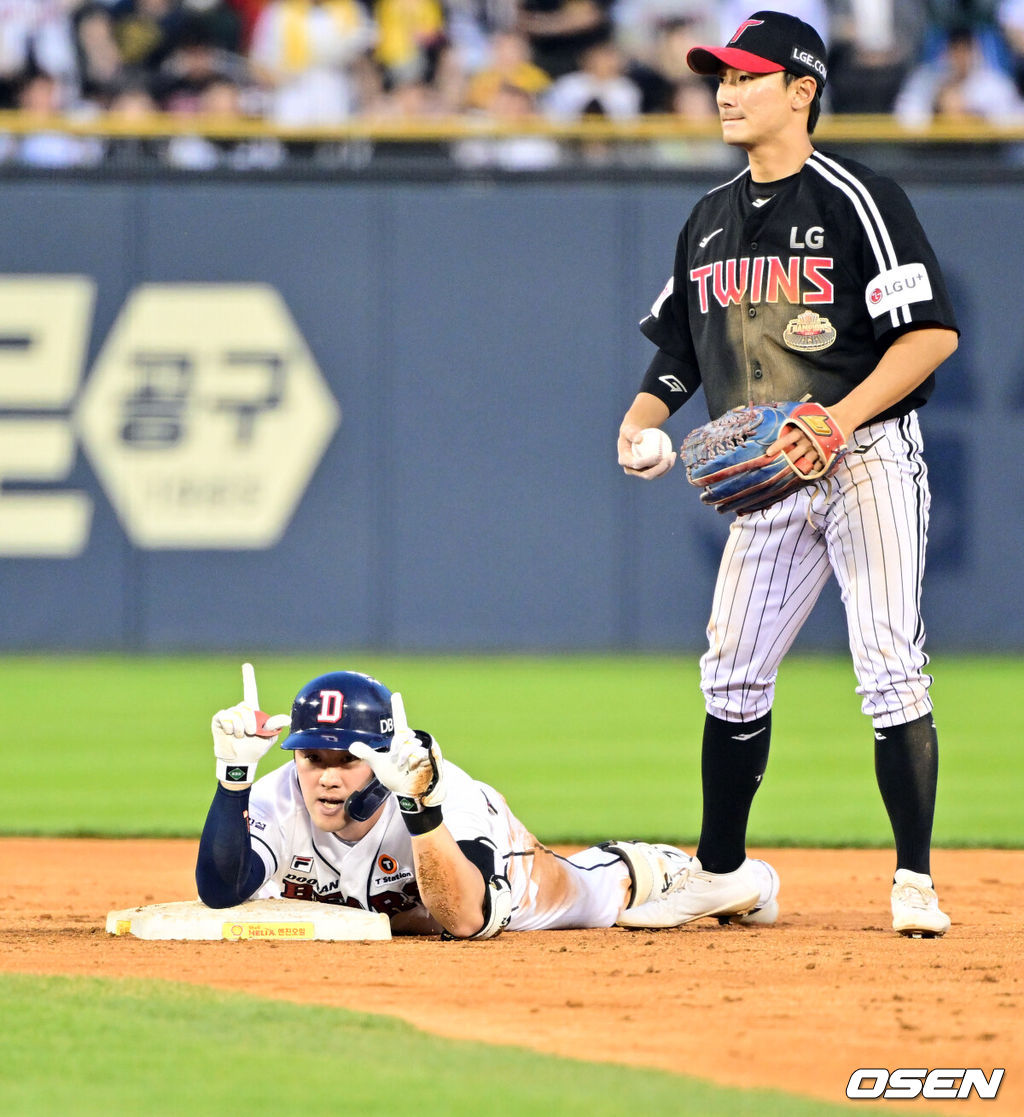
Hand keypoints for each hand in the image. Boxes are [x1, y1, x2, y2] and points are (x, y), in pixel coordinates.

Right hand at [212, 662, 290, 785]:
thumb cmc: (255, 748)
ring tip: (240, 736)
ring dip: (240, 729)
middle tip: (250, 733)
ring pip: (237, 715)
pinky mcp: (219, 720)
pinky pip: (226, 718)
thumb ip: (275, 725)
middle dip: (251, 723)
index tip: (246, 665)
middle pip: (246, 708)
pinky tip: (231, 734)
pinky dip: (231, 728)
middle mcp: (239, 710)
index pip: (250, 690)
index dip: (248, 677)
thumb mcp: (269, 737)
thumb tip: (287, 719)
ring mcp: (228, 714)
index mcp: (252, 711)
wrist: (241, 761)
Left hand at [349, 693, 446, 826]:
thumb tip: (351, 745)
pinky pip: (418, 753)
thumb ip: (366, 753)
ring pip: (409, 745)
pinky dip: (412, 762)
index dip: (397, 707)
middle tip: (395, 760)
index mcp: (400, 740)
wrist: (407, 792)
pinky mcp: (429, 755)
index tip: (396, 694)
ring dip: (403, 757)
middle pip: (403, 735)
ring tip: (403, 766)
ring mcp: (420, 747)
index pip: (399, 719)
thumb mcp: (378, 764)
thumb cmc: (394, 777)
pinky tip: (412, 768)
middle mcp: (411, 741)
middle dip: (397, 748)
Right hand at [618, 423, 676, 479]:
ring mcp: (640, 473)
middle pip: (646, 474)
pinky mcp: (648, 471)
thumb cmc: (630, 432)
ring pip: (655, 474)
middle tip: (668, 459)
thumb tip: (639, 439)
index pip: (636, 464)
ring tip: (672, 456)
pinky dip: (668, 464)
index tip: (658, 455)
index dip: (647, 462)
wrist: (633, 438)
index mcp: (624, 461)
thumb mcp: (629, 429)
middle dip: (659, 469)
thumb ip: (632, 433)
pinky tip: (673, 454)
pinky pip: (660, 471)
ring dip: (666, 467)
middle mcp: (631, 470)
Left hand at [768, 403, 846, 479]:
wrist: (842, 417)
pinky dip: (813, 469)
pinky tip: (808, 472)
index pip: (787, 439)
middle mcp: (808, 441)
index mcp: (802, 431)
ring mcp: (817, 448)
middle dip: (786, 461)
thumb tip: (782, 425)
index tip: (768, 453)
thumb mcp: (807, 417)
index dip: (778, 445)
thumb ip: (796, 423)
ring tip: (792, 472)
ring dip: (798, 467)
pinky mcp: (826, 454)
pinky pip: (818, 465)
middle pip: (795, 454)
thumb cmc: (822, 417)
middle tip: (778, 467)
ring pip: (805, 462)